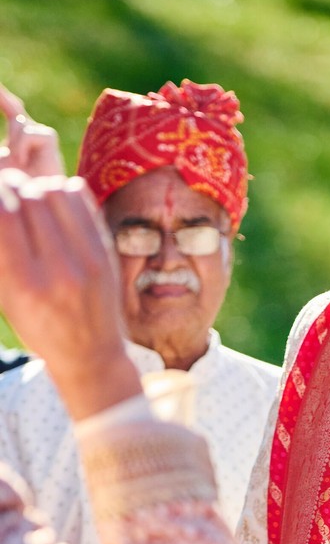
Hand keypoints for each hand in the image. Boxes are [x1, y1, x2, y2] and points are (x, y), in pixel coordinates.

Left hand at [0, 85, 63, 177]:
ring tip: (18, 163)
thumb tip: (1, 147)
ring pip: (18, 123)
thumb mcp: (1, 161)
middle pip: (14, 107)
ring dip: (13, 143)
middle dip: (2, 95)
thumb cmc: (16, 186)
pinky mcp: (49, 137)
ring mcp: (41, 134)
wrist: (34, 200)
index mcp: (16, 138)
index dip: (3, 98)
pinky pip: (27, 133)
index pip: (9, 109)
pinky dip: (21, 147)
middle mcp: (30, 132)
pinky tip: (24, 162)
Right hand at [0, 170, 140, 418]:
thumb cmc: (39, 328)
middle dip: (12, 187)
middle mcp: (58, 270)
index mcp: (25, 285)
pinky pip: (80, 198)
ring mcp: (86, 259)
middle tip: (7, 191)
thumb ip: (0, 253)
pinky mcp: (105, 252)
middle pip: (29, 197)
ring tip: (30, 200)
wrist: (92, 356)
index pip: (4, 215)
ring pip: (55, 191)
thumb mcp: (8, 299)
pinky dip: (61, 192)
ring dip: (36, 187)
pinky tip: (54, 206)